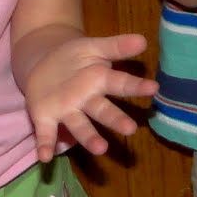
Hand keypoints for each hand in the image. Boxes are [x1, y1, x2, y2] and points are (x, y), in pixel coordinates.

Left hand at [22, 33, 153, 161]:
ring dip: (89, 138)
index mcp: (99, 80)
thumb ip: (117, 46)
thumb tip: (143, 40)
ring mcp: (66, 111)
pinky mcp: (44, 118)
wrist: (43, 63)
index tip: (154, 88)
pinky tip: (45, 157)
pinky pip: (47, 133)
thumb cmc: (76, 58)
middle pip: (103, 111)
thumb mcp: (94, 47)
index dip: (137, 86)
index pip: (121, 84)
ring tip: (100, 150)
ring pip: (80, 126)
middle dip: (116, 120)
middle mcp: (86, 101)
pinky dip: (46, 146)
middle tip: (131, 129)